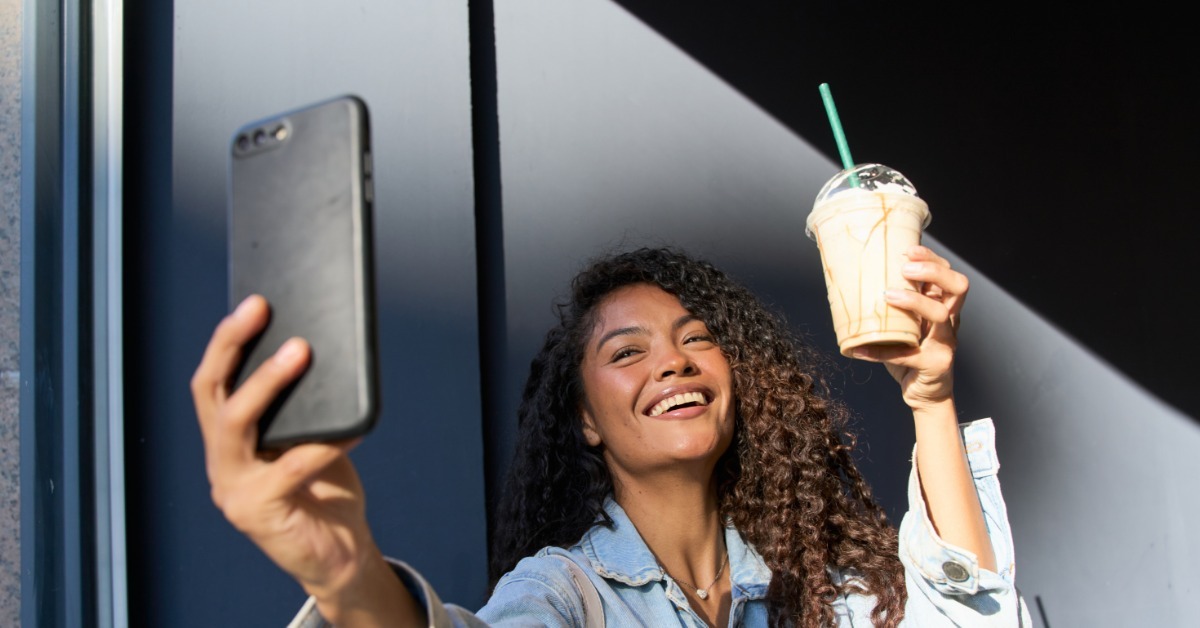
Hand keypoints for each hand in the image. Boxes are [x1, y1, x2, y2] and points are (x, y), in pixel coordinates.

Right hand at [191, 295, 383, 605]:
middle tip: (262, 309)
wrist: (337, 553)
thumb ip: (304, 406)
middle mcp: (220, 461)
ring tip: (302, 352)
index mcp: (227, 439)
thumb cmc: (325, 488)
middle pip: (212, 391)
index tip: (254, 301)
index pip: (212, 381)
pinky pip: (290, 467)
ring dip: (268, 382)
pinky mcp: (257, 512)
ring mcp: (233, 488)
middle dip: (233, 344)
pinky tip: (353, 426)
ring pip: (237, 422)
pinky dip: (323, 443)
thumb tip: (318, 348)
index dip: (227, 339)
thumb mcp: (309, 438)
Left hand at [850, 246, 966, 409]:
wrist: (924, 394)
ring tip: (887, 295)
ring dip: (913, 302)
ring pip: (940, 315)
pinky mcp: (935, 364)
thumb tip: (851, 282)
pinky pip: (907, 354)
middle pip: (958, 286)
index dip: (932, 259)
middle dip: (933, 271)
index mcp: (944, 307)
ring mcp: (946, 342)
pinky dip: (879, 352)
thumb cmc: (911, 353)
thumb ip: (893, 307)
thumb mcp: (904, 325)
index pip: (949, 274)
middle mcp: (951, 321)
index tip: (908, 250)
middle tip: (905, 269)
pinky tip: (857, 349)